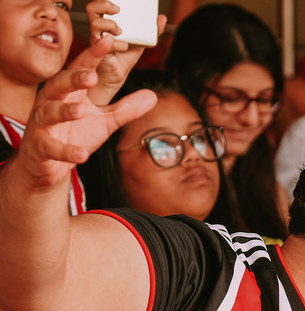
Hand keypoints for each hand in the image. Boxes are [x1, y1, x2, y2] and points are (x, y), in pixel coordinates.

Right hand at [18, 35, 157, 187]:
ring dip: (65, 110)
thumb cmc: (75, 134)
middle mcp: (52, 102)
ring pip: (50, 112)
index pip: (81, 69)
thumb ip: (126, 108)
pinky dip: (66, 151)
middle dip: (73, 79)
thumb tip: (153, 95)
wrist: (49, 163)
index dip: (93, 55)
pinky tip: (81, 154)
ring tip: (81, 110)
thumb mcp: (105, 121)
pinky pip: (51, 147)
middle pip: (59, 84)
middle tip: (90, 76)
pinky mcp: (40, 146)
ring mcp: (43, 123)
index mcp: (69, 92)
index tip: (107, 41)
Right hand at [86, 0, 166, 102]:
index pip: (101, 6)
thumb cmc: (124, 57)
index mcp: (107, 22)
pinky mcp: (98, 51)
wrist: (118, 75)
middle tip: (117, 10)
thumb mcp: (141, 41)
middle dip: (103, 5)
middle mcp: (99, 28)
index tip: (120, 4)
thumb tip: (162, 18)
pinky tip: (123, 47)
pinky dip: (117, 44)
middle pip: (92, 9)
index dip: (105, 1)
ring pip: (95, 23)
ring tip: (120, 32)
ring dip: (109, 24)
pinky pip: (103, 43)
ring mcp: (97, 39)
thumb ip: (151, 30)